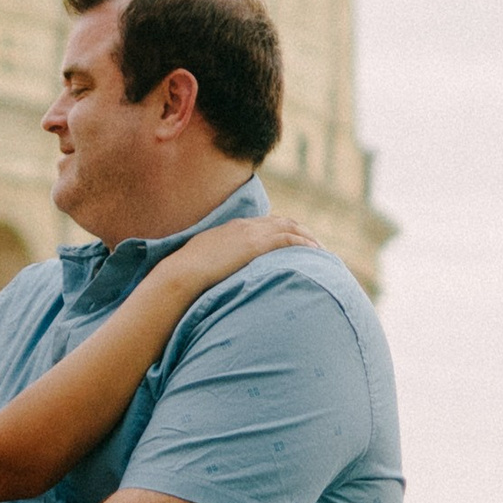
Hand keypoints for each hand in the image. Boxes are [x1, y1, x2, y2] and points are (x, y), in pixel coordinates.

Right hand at [153, 213, 318, 304]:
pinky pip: (287, 239)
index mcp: (231, 229)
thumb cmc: (186, 276)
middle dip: (300, 231)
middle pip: (280, 221)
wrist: (181, 274)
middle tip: (315, 244)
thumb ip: (215, 266)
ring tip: (321, 249)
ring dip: (307, 236)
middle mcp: (243, 226)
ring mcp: (249, 233)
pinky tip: (315, 251)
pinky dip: (303, 242)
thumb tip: (215, 280)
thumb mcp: (202, 265)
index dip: (282, 230)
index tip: (294, 240)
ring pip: (288, 227)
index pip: (264, 224)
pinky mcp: (255, 245)